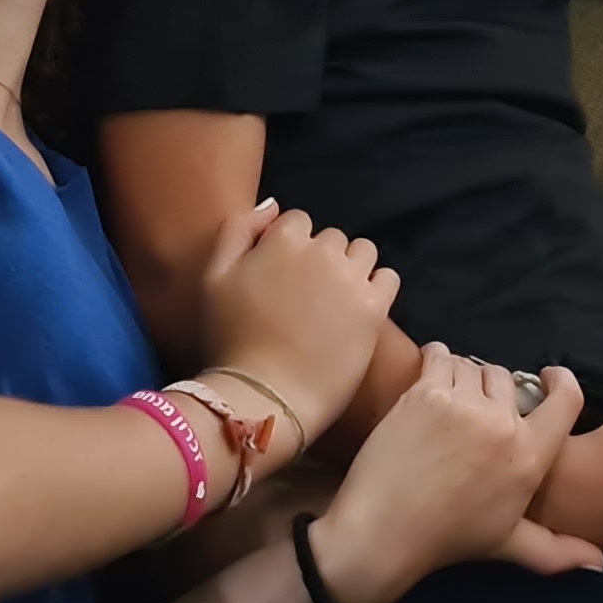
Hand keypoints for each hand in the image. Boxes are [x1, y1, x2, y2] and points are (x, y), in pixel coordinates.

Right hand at [198, 202, 392, 457]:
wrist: (266, 397)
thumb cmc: (232, 341)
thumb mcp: (213, 278)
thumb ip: (238, 230)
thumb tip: (273, 205)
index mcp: (284, 238)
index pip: (297, 222)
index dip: (287, 248)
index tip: (281, 279)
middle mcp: (323, 249)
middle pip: (331, 238)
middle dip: (320, 259)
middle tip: (305, 298)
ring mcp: (352, 278)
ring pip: (362, 253)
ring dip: (351, 268)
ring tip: (334, 302)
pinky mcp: (374, 308)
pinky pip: (388, 278)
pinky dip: (376, 287)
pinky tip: (358, 309)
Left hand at [307, 352, 590, 602]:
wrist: (385, 530)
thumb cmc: (449, 539)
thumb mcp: (509, 544)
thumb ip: (556, 550)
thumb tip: (598, 564)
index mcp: (530, 457)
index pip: (567, 400)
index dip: (560, 381)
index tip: (547, 377)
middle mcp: (502, 424)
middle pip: (507, 379)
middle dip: (493, 390)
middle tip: (472, 410)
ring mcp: (463, 404)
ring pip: (472, 366)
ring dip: (462, 377)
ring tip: (447, 399)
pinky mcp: (426, 392)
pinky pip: (440, 356)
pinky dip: (436, 359)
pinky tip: (430, 373)